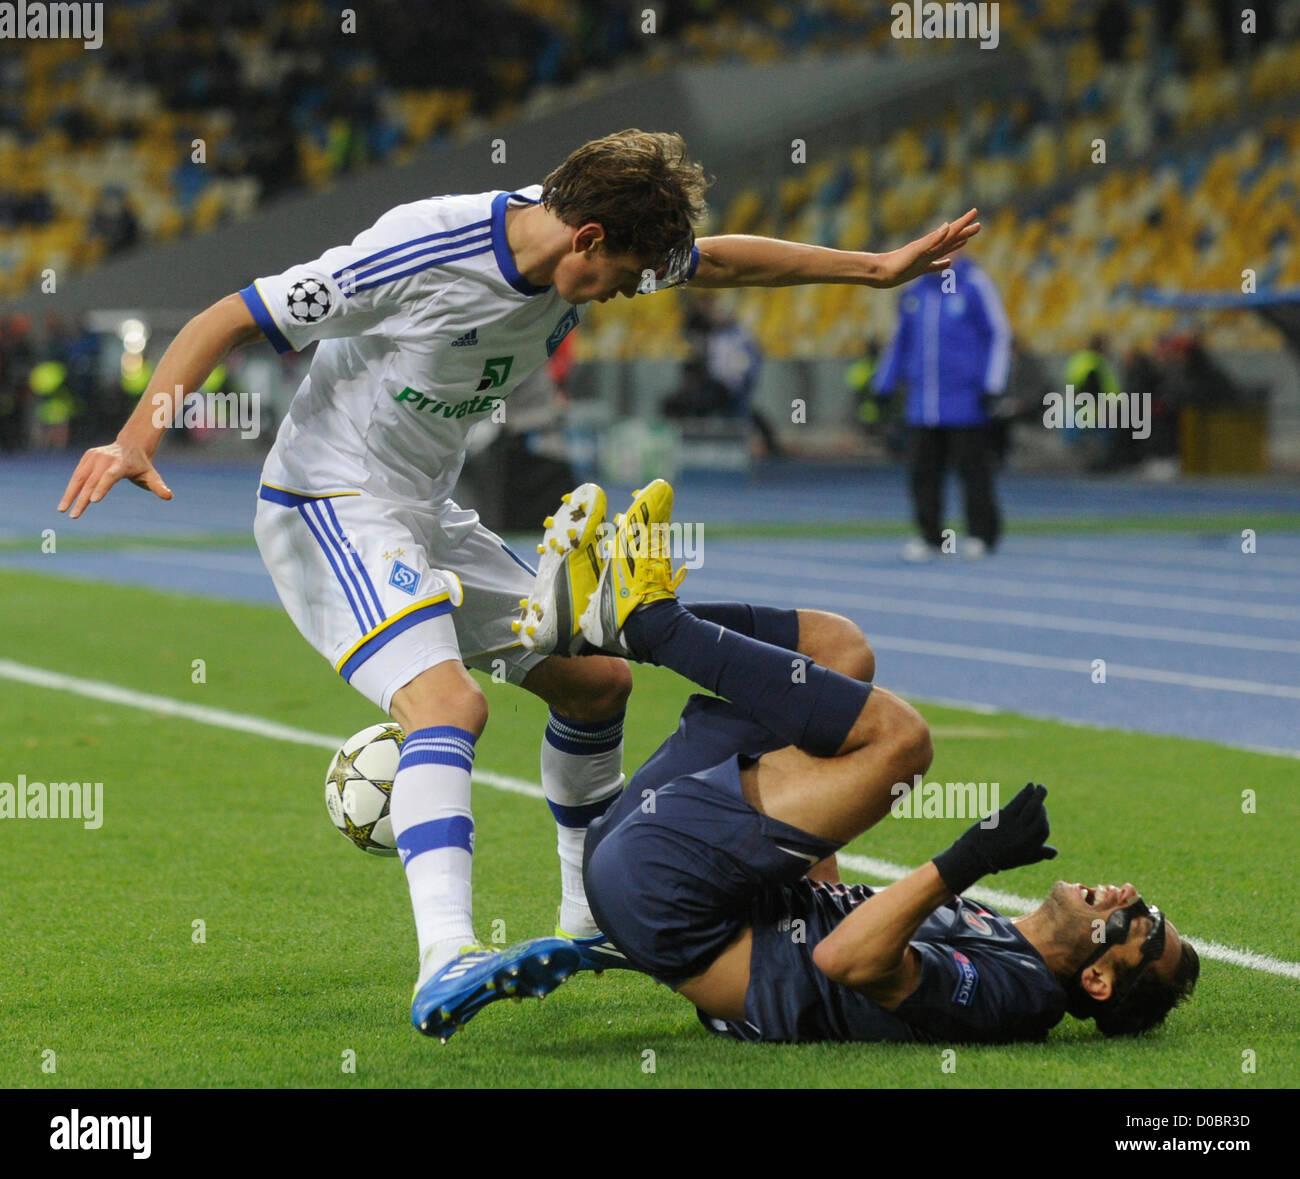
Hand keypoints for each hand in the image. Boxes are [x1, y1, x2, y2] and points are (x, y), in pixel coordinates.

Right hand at [58, 440, 172, 518]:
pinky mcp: (87, 457)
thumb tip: (169, 496)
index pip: (109, 477)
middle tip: (74, 516)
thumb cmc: (142, 465)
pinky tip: (66, 501)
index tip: (92, 501)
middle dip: (81, 499)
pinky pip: (77, 474)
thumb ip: (158, 486)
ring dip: (70, 494)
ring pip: (79, 477)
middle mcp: (105, 459)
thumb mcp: (151, 476)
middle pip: (91, 481)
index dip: (101, 488)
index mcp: (121, 464)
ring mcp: (94, 456)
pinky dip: (71, 488)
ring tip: (62, 510)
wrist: (131, 444)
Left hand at [870, 209, 980, 288]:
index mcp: (930, 243)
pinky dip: (942, 264)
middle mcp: (929, 249)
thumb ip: (932, 239)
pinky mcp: (918, 269)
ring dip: (956, 244)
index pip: (951, 231)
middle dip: (964, 232)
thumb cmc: (896, 262)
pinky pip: (934, 266)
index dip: (964, 222)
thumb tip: (947, 226)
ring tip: (966, 239)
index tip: (975, 212)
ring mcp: (924, 259)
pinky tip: (948, 263)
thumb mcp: (916, 251)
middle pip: (951, 239)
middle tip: (978, 225)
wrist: (879, 272)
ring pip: (944, 250)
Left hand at [932, 782, 1056, 894]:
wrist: (974, 856)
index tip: (1042, 813)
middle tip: (1041, 796)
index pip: (1044, 831)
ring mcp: (1015, 826)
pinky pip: (1019, 802)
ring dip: (1038, 795)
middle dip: (1041, 806)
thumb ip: (1039, 854)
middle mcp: (1024, 837)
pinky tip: (1030, 786)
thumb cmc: (998, 857)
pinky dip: (1026, 793)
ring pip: (1031, 807)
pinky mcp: (1003, 817)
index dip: (1044, 821)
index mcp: (1030, 848)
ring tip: (1041, 786)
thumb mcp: (1021, 859)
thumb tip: (1055, 852)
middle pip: (1040, 817)